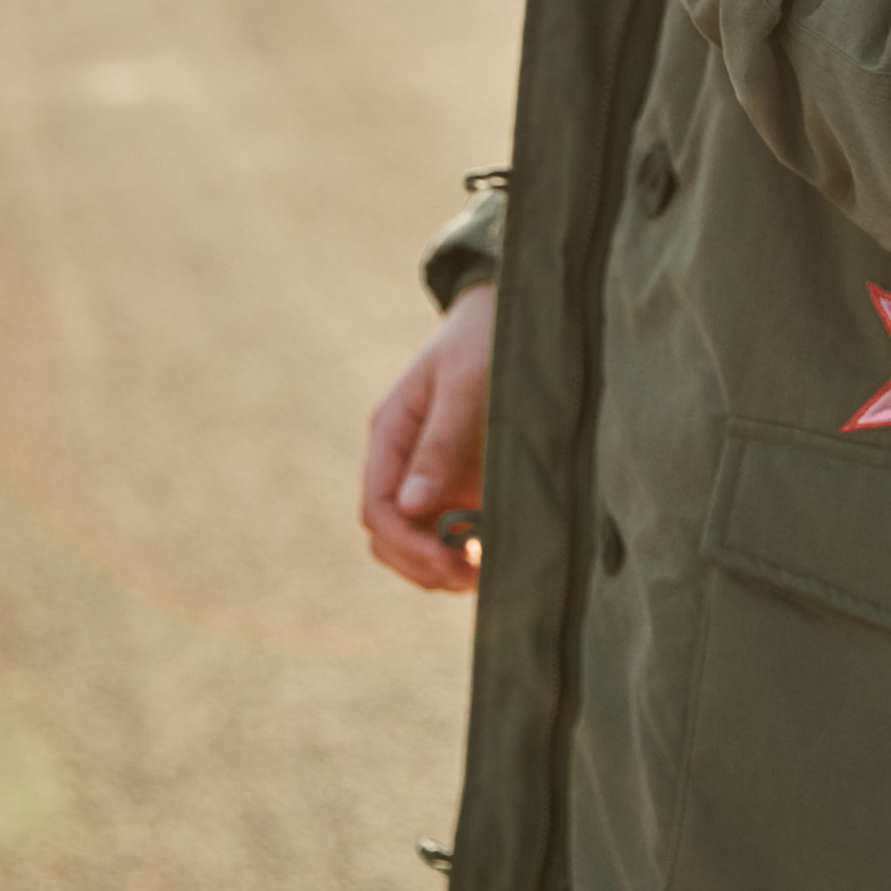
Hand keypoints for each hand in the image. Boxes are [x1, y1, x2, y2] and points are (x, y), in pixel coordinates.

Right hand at [361, 283, 495, 593]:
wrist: (512, 311)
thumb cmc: (484, 340)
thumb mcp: (463, 385)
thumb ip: (440, 443)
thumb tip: (410, 507)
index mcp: (390, 433)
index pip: (378, 507)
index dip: (407, 544)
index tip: (451, 564)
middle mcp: (402, 459)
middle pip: (389, 535)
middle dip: (423, 564)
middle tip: (473, 578)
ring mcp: (429, 472)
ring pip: (415, 540)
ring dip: (442, 565)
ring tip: (487, 574)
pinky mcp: (459, 478)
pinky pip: (449, 529)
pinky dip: (465, 550)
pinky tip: (496, 555)